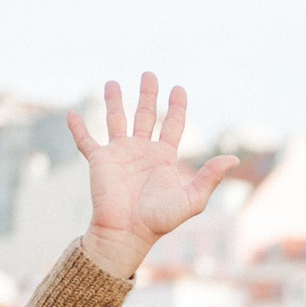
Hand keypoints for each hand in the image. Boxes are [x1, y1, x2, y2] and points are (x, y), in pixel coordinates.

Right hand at [68, 73, 237, 279]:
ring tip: (113, 82)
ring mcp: (119, 154)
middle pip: (146, 115)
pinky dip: (78, 127)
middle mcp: (142, 151)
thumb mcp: (192, 198)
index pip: (173, 125)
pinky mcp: (99, 160)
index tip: (179, 89)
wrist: (128, 232)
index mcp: (164, 157)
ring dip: (114, 101)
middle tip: (149, 74)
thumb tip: (234, 158)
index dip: (177, 107)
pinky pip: (86, 140)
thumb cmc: (160, 220)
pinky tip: (71, 113)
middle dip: (148, 95)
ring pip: (117, 120)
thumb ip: (210, 177)